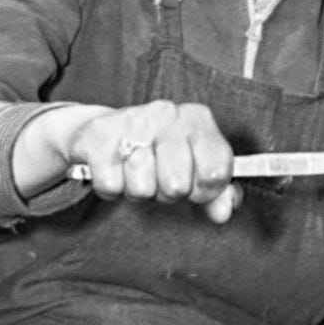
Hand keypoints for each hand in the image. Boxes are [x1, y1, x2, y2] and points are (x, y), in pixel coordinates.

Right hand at [12, 98, 238, 220]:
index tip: (194, 187)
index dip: (204, 192)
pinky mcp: (99, 135)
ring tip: (135, 173)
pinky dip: (112, 188)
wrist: (104, 133)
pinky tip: (114, 170)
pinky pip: (111, 186)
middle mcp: (167, 113)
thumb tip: (224, 211)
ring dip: (138, 191)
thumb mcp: (192, 168)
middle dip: (167, 194)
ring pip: (143, 188)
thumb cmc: (157, 154)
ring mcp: (132, 121)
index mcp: (197, 118)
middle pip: (178, 186)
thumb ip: (217, 192)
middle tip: (158, 178)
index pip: (216, 172)